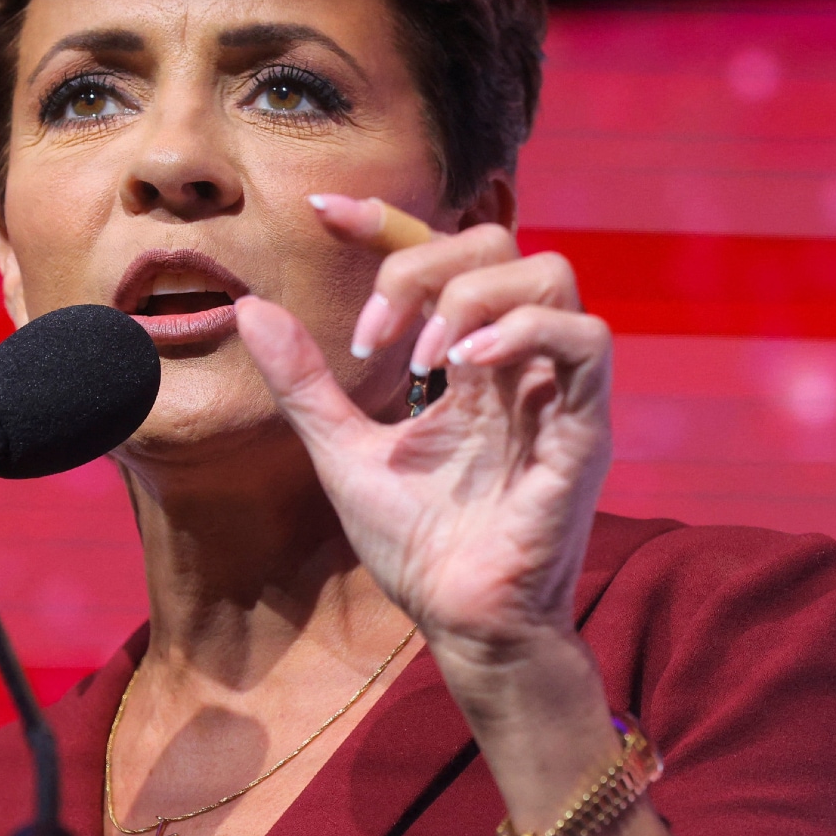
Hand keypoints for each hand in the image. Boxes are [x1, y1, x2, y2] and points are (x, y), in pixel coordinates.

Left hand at [236, 201, 611, 666]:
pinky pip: (585, 338)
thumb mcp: (342, 450)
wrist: (461, 622)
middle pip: (498, 246)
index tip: (321, 213)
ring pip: (548, 272)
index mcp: (464, 362)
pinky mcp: (585, 426)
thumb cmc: (418, 544)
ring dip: (472, 296)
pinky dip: (525, 331)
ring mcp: (554, 389)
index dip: (386, 222)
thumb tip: (249, 310)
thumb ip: (305, 382)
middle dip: (423, 266)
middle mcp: (513, 363)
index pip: (438, 256)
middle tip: (371, 338)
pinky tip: (464, 368)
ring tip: (422, 358)